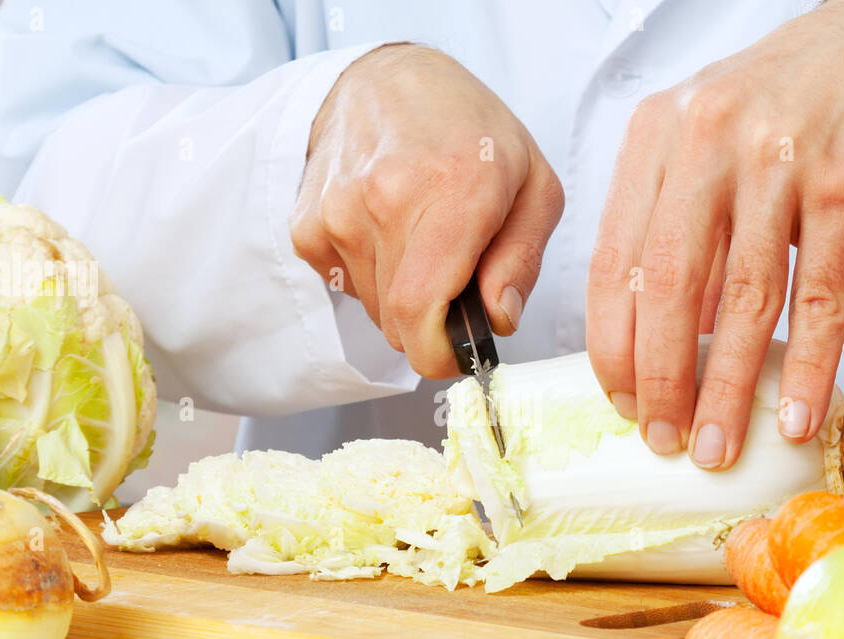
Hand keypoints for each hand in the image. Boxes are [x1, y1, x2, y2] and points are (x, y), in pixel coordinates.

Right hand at [292, 44, 563, 377]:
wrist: (386, 79)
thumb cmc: (470, 131)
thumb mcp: (535, 186)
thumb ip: (522, 262)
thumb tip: (498, 320)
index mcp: (451, 195)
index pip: (419, 316)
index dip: (440, 354)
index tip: (460, 348)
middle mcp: (384, 203)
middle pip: (400, 325)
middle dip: (433, 321)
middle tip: (455, 274)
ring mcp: (337, 215)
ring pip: (375, 311)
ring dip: (403, 294)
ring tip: (421, 237)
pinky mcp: (308, 226)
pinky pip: (347, 287)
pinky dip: (373, 275)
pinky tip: (387, 229)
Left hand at [586, 0, 843, 465]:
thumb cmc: (789, 100)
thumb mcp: (707, 140)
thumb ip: (677, 223)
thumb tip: (660, 334)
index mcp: (656, 136)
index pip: (613, 260)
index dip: (613, 344)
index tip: (621, 399)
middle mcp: (707, 141)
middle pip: (666, 286)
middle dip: (660, 379)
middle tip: (663, 438)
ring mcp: (777, 160)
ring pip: (740, 299)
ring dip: (726, 386)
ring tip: (718, 446)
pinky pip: (818, 294)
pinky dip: (806, 364)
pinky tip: (794, 412)